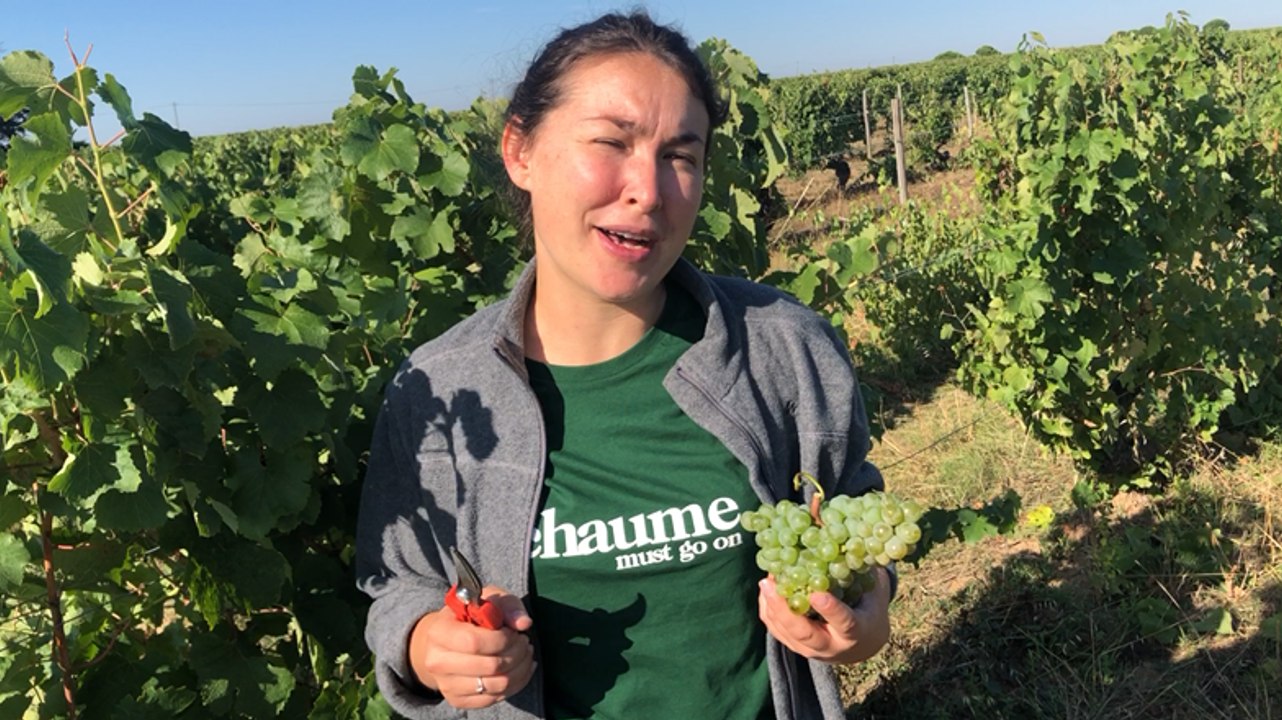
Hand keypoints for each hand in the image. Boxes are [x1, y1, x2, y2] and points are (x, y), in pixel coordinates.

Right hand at [409, 586, 536, 708]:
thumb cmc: (471, 616)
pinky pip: (496, 698)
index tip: (513, 631)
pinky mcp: (458, 700)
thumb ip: (507, 606)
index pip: (474, 642)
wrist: (448, 641)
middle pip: (490, 666)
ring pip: (498, 684)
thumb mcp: (488, 600)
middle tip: (523, 641)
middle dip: (517, 652)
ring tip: (524, 652)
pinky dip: (517, 682)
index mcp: (438, 632)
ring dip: (521, 667)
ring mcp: (447, 685)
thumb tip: (523, 623)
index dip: (502, 638)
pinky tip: (520, 667)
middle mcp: (437, 662)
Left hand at [757, 567, 890, 664]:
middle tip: (770, 584)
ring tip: (766, 581)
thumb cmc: (867, 609)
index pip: (844, 622)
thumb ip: (859, 568)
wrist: (860, 645)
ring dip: (772, 607)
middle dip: (785, 610)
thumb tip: (842, 532)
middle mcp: (832, 646)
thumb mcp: (872, 591)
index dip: (831, 610)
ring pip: (786, 633)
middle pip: (804, 633)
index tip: (817, 594)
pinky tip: (766, 590)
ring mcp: (811, 650)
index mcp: (856, 633)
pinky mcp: (795, 647)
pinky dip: (769, 610)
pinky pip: (777, 631)